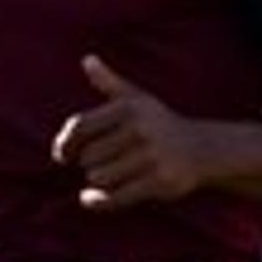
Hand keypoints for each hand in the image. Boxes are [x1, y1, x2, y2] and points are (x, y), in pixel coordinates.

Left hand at [51, 57, 215, 208]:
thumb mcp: (136, 99)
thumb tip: (87, 59)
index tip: (60, 155)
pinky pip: (116, 197)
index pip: (80, 126)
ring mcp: (150, 157)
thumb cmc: (160, 123)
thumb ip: (109, 82)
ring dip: (98, 181)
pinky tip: (88, 199)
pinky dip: (98, 201)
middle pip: (88, 157)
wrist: (201, 149)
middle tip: (103, 162)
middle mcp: (140, 130)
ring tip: (111, 174)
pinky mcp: (159, 182)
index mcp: (129, 108)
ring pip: (99, 178)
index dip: (64, 143)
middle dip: (89, 163)